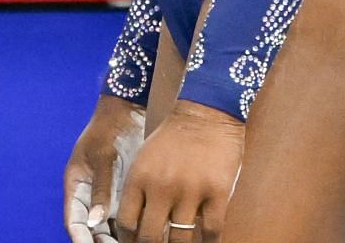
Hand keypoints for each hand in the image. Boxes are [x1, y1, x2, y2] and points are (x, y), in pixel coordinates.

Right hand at [63, 94, 146, 241]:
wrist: (132, 111)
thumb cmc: (113, 129)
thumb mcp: (105, 157)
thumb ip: (101, 189)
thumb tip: (94, 221)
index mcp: (77, 185)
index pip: (74, 221)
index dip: (80, 238)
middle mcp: (90, 196)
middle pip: (93, 230)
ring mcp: (108, 196)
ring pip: (110, 228)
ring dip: (120, 239)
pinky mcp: (126, 195)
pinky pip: (128, 218)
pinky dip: (135, 229)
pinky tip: (147, 233)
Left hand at [113, 100, 243, 241]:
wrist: (204, 113)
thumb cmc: (171, 138)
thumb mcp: (143, 160)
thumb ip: (138, 191)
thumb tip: (133, 225)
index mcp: (139, 178)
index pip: (127, 223)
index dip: (129, 242)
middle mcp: (161, 187)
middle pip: (150, 237)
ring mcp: (190, 191)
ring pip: (180, 239)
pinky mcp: (217, 192)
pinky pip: (211, 231)